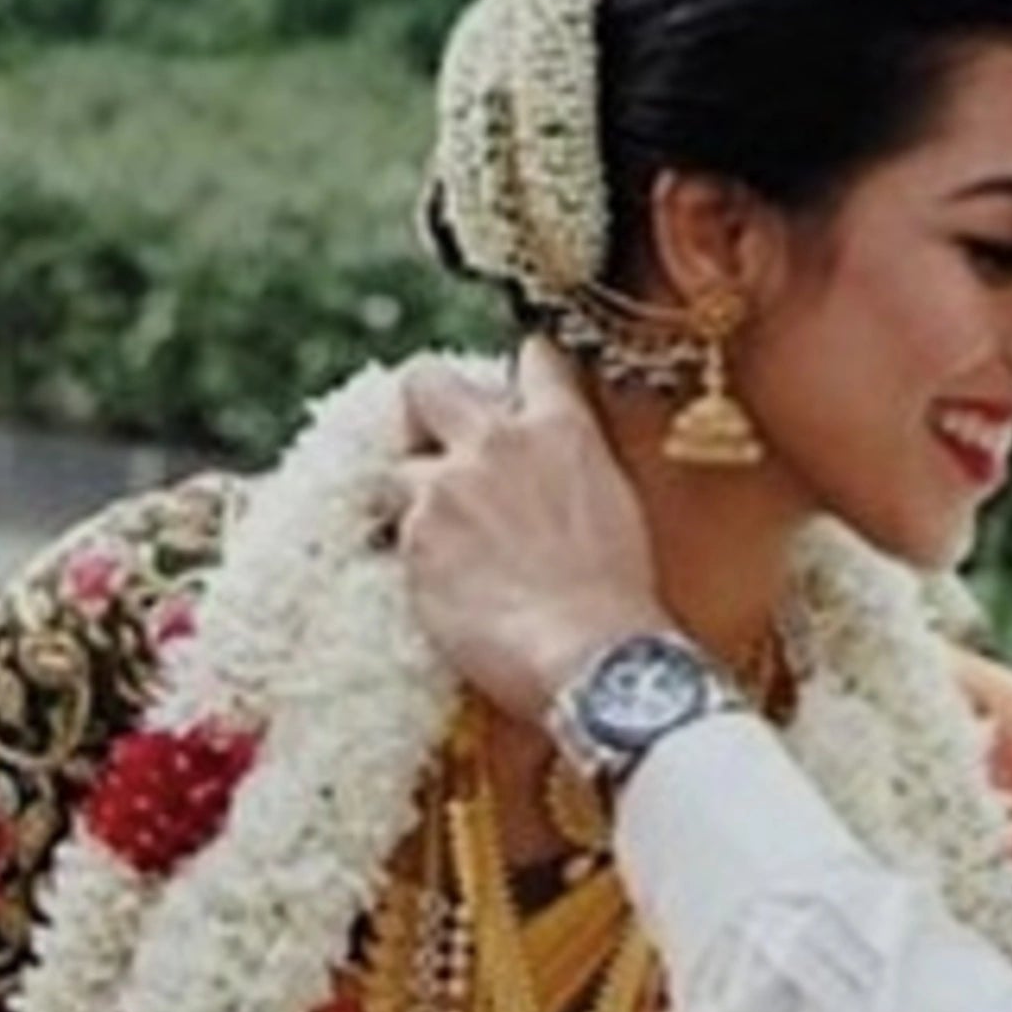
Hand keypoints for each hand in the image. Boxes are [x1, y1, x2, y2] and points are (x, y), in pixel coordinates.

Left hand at [393, 343, 673, 728]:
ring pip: (396, 469)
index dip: (516, 372)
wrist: (591, 655)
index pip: (532, 357)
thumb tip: (549, 464)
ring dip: (409, 497)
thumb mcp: (611, 502)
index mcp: (560, 428)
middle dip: (421, 409)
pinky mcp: (413, 540)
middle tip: (432, 447)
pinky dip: (410, 555)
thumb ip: (570, 462)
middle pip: (426, 382)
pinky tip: (442, 585)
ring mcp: (446, 488)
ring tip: (438, 541)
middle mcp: (496, 443)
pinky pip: (395, 533)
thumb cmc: (617, 595)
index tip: (506, 393)